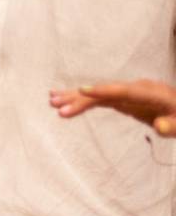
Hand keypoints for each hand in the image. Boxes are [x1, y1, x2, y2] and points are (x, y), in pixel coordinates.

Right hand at [52, 79, 175, 136]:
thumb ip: (171, 126)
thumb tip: (160, 125)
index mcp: (152, 93)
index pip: (125, 91)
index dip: (104, 90)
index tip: (84, 90)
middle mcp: (137, 88)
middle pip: (106, 91)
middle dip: (81, 97)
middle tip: (56, 104)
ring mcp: (128, 93)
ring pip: (99, 93)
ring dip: (76, 97)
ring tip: (52, 100)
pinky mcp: (123, 99)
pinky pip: (100, 98)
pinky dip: (83, 100)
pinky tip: (66, 100)